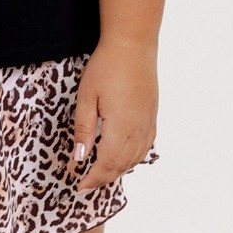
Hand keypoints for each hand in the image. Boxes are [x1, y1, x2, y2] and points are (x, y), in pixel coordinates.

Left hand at [71, 38, 157, 191]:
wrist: (132, 45)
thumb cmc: (106, 67)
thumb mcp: (86, 97)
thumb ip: (84, 129)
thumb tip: (80, 157)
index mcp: (120, 128)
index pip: (106, 164)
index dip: (93, 179)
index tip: (79, 186)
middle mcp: (138, 130)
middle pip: (121, 165)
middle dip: (103, 177)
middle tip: (86, 183)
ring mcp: (148, 123)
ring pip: (135, 158)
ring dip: (118, 170)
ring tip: (101, 173)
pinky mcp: (152, 116)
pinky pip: (145, 146)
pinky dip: (133, 158)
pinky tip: (123, 157)